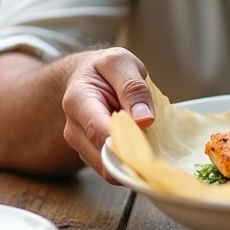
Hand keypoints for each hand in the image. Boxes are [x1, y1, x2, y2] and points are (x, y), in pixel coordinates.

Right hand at [60, 47, 154, 182]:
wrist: (86, 76)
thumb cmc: (104, 69)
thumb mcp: (121, 62)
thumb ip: (133, 87)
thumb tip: (144, 120)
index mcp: (78, 100)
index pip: (99, 131)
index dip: (124, 144)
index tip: (148, 149)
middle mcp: (73, 128)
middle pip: (104, 156)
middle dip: (132, 155)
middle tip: (156, 148)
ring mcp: (80, 144)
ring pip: (108, 167)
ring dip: (131, 159)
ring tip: (147, 141)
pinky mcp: (90, 154)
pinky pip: (111, 167)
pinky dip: (128, 162)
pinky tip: (139, 147)